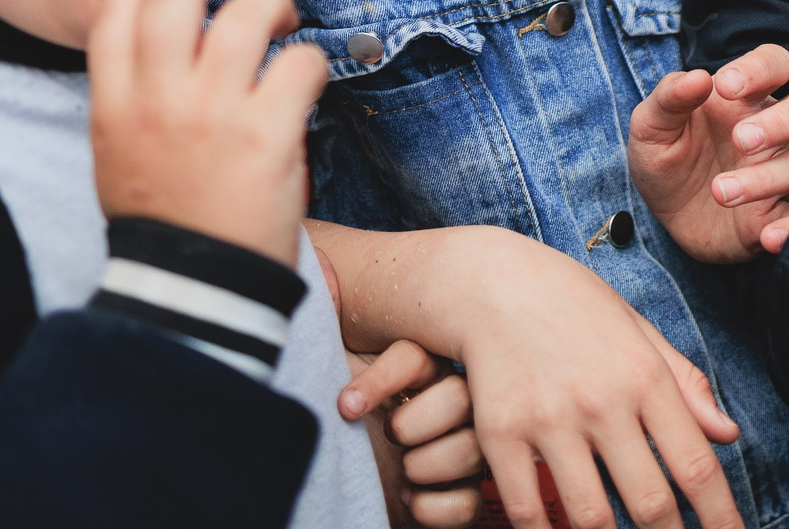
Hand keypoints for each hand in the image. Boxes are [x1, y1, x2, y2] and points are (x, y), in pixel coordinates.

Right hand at [87, 0, 327, 264]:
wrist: (194, 288)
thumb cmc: (163, 215)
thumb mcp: (118, 148)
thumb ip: (132, 88)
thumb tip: (161, 27)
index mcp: (113, 102)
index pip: (120, 4)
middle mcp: (158, 98)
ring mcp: (213, 114)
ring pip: (246, 13)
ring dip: (273, 3)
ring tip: (281, 22)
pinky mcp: (266, 135)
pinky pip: (298, 63)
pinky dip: (310, 60)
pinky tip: (306, 77)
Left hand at [343, 342, 485, 526]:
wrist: (340, 492)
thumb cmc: (336, 435)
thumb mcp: (330, 378)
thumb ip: (330, 329)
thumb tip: (316, 282)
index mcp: (418, 374)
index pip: (413, 356)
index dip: (381, 379)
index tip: (347, 406)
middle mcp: (447, 407)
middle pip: (459, 397)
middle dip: (414, 423)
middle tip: (390, 437)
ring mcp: (461, 450)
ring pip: (472, 447)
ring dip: (426, 464)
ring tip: (402, 471)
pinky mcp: (463, 496)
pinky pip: (469, 502)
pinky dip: (435, 507)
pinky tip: (410, 499)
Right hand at [405, 228, 742, 528]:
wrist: (488, 280)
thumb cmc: (571, 304)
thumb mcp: (637, 330)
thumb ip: (685, 384)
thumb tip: (729, 434)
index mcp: (644, 375)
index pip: (695, 464)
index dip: (721, 518)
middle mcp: (602, 400)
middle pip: (650, 503)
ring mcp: (548, 418)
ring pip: (590, 518)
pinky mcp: (500, 432)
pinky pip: (527, 511)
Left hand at [629, 44, 788, 263]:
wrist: (662, 217)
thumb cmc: (663, 158)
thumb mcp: (650, 126)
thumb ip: (669, 97)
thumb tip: (698, 77)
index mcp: (745, 97)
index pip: (774, 62)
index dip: (760, 67)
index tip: (726, 86)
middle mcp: (772, 130)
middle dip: (785, 119)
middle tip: (741, 139)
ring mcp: (779, 171)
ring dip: (767, 178)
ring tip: (719, 192)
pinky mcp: (777, 215)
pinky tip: (766, 236)